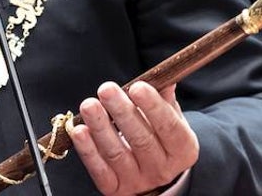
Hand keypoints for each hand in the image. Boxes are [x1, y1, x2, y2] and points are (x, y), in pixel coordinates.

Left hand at [67, 81, 197, 195]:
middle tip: (106, 89)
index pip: (169, 127)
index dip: (153, 107)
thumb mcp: (171, 121)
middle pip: (141, 140)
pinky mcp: (114, 188)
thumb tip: (164, 77)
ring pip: (117, 153)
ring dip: (100, 127)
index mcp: (182, 150)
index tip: (137, 87)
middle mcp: (162, 169)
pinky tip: (79, 131)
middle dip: (121, 112)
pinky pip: (99, 170)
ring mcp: (138, 181)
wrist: (153, 178)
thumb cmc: (160, 139)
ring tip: (89, 105)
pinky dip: (88, 150)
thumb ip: (165, 99)